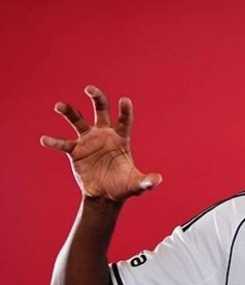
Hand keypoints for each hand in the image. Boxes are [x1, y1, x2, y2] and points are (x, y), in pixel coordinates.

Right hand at [40, 85, 161, 200]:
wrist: (106, 195)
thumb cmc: (123, 186)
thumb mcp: (136, 184)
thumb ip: (147, 181)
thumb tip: (157, 180)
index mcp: (121, 138)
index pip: (124, 121)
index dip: (125, 111)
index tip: (125, 100)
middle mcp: (104, 134)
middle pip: (101, 110)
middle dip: (97, 98)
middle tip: (89, 88)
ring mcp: (89, 141)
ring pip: (78, 120)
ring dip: (69, 112)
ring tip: (59, 106)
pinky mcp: (75, 151)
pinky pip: (63, 144)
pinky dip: (54, 142)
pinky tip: (45, 139)